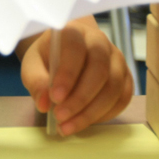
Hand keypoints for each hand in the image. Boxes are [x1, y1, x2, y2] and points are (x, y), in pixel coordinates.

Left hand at [18, 16, 132, 135]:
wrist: (67, 53)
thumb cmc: (49, 57)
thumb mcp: (33, 65)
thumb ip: (36, 81)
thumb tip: (44, 104)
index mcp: (74, 31)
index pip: (75, 48)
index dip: (67, 74)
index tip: (55, 97)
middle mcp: (100, 42)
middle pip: (99, 69)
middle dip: (80, 98)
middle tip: (60, 117)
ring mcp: (117, 59)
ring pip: (114, 86)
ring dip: (91, 111)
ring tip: (68, 126)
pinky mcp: (126, 77)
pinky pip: (123, 98)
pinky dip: (105, 114)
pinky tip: (85, 122)